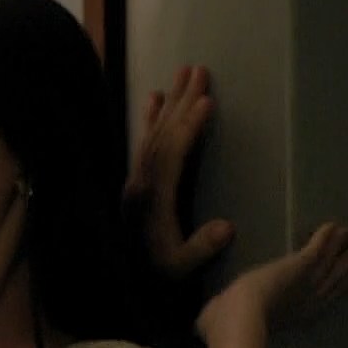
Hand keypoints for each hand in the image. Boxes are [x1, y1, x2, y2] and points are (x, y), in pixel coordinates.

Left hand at [128, 65, 232, 277]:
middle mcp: (142, 181)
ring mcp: (137, 177)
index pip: (173, 155)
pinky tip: (153, 97)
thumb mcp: (179, 267)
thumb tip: (227, 227)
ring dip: (171, 102)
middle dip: (182, 101)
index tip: (207, 102)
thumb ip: (200, 247)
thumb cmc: (155, 273)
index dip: (189, 128)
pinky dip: (152, 116)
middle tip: (198, 70)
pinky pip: (145, 140)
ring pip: (154, 131)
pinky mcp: (136, 178)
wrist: (120, 278)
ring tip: (184, 72)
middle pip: (163, 133)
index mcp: (154, 198)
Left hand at [197, 222, 347, 342]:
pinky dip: (327, 237)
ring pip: (331, 262)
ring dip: (342, 247)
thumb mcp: (220, 325)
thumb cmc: (225, 331)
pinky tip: (335, 225)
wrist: (238, 322)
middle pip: (334, 280)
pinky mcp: (299, 265)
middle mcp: (306, 301)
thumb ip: (214, 323)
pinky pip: (317, 247)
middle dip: (347, 266)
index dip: (334, 289)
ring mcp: (306, 282)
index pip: (318, 300)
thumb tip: (198, 327)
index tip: (347, 281)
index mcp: (291, 316)